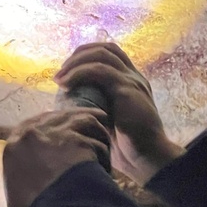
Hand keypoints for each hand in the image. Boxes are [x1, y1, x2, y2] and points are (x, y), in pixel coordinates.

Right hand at [3, 109, 111, 206]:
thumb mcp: (14, 194)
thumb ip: (19, 180)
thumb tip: (24, 186)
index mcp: (13, 145)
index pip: (34, 122)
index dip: (54, 122)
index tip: (65, 126)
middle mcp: (33, 133)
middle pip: (62, 115)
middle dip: (79, 118)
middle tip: (96, 122)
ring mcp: (56, 135)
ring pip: (83, 121)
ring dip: (96, 132)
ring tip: (105, 142)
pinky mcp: (78, 142)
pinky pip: (97, 139)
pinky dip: (103, 150)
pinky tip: (107, 161)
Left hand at [54, 43, 183, 183]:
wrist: (147, 158)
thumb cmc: (127, 147)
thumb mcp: (109, 121)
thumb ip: (98, 108)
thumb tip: (70, 107)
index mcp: (132, 82)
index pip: (110, 54)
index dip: (86, 56)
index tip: (67, 71)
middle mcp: (134, 76)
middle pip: (105, 48)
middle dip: (79, 55)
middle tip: (60, 73)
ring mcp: (132, 81)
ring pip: (101, 55)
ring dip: (75, 62)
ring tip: (59, 78)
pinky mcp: (127, 89)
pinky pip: (99, 70)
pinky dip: (78, 73)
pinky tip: (65, 84)